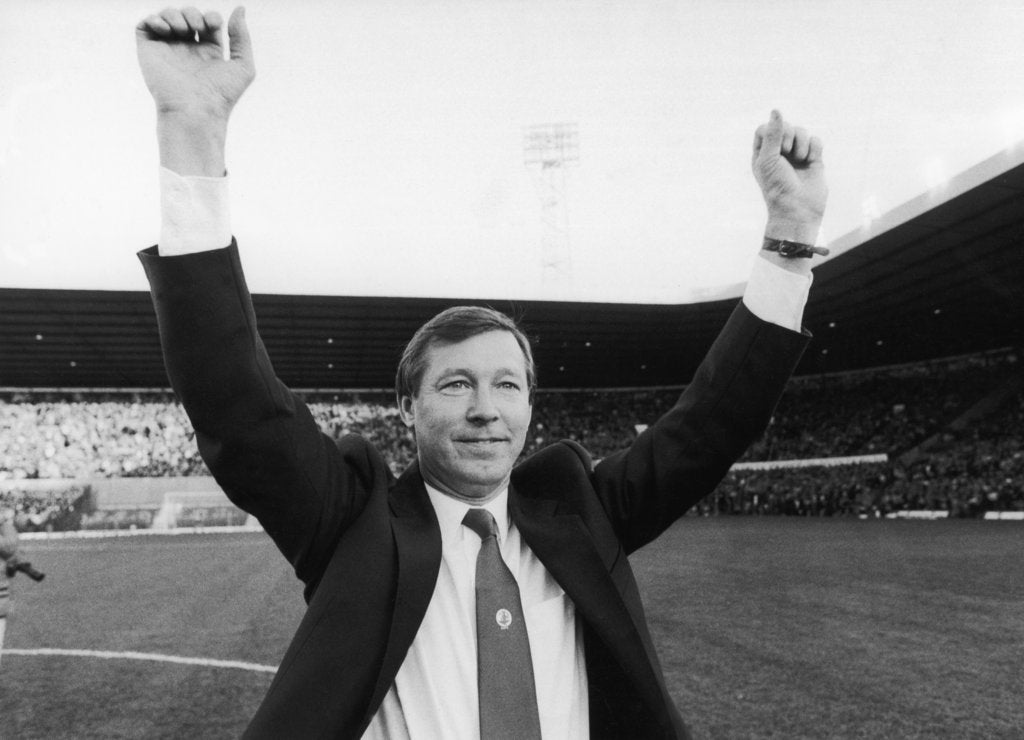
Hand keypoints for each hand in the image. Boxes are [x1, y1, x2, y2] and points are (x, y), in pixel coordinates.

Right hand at [136, 6, 254, 119]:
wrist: (195, 111)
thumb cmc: (221, 94)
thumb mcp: (243, 65)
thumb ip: (242, 36)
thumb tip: (240, 7)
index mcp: (208, 53)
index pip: (208, 23)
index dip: (211, 17)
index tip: (214, 25)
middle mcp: (187, 50)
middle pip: (187, 16)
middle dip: (193, 13)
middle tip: (197, 27)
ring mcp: (167, 50)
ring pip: (167, 16)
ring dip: (175, 14)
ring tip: (182, 29)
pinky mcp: (148, 52)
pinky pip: (144, 25)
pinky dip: (154, 19)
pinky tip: (167, 29)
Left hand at [752, 110, 827, 243]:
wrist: (798, 210)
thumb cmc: (777, 187)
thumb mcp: (768, 159)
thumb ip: (772, 134)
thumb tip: (776, 110)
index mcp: (762, 153)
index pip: (766, 128)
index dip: (773, 131)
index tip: (776, 146)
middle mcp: (779, 152)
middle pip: (785, 126)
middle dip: (788, 137)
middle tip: (786, 154)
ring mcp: (796, 155)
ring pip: (802, 131)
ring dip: (802, 144)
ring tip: (800, 160)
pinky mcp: (814, 159)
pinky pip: (816, 140)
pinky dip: (814, 148)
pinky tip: (811, 161)